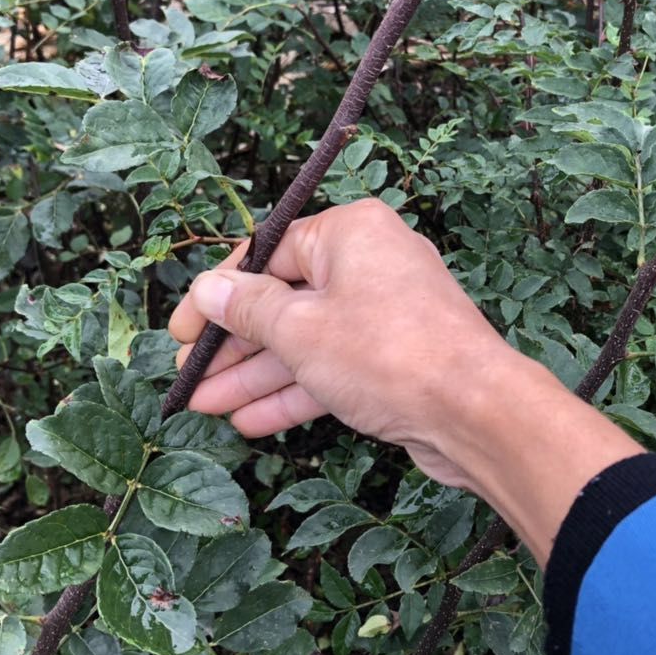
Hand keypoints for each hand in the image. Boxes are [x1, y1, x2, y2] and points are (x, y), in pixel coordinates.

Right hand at [169, 198, 640, 565]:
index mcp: (350, 232)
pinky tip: (251, 422)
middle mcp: (371, 263)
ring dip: (256, 375)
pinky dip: (296, 391)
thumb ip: (248, 309)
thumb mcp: (300, 329)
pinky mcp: (397, 358)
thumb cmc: (387, 353)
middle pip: (285, 300)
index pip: (267, 254)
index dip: (217, 295)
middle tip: (190, 378)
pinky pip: (334, 367)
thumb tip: (207, 291)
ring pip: (307, 340)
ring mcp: (387, 313)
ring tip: (205, 406)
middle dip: (234, 344)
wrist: (475, 412)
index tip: (180, 333)